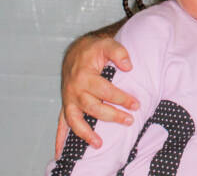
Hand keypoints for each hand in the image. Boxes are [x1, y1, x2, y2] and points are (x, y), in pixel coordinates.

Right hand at [55, 34, 138, 156]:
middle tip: (130, 120)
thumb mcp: (106, 45)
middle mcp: (74, 90)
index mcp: (85, 76)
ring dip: (86, 134)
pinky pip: (61, 123)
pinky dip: (60, 138)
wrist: (76, 52)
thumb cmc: (93, 50)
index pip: (106, 91)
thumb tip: (129, 67)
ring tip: (99, 144)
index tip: (136, 104)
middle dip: (112, 116)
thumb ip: (119, 52)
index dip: (122, 99)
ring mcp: (68, 100)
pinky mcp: (66, 105)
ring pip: (76, 120)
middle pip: (93, 108)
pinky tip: (60, 152)